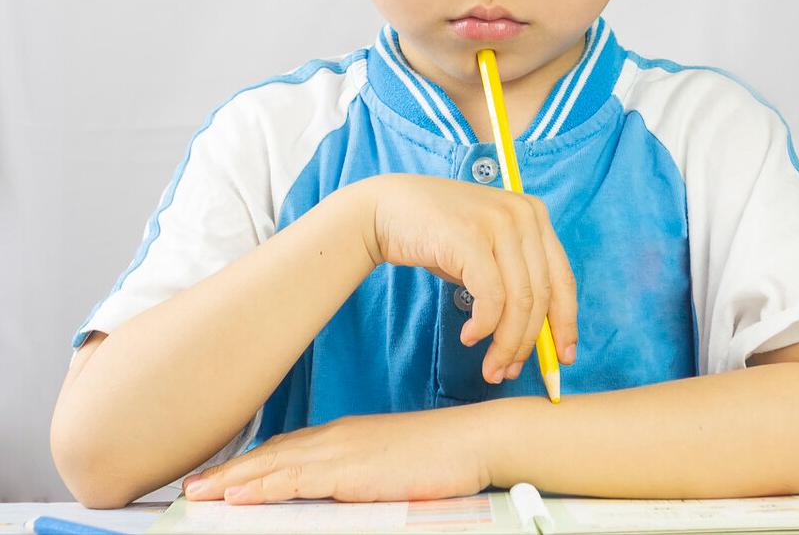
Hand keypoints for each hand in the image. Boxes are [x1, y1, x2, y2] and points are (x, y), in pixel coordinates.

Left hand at [181, 405, 490, 503]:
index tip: (224, 476)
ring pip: (274, 465)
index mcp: (345, 437)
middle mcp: (336, 438)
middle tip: (193, 485)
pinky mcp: (350, 468)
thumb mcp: (390, 467)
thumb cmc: (441, 457)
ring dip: (233, 479)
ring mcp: (341, 450)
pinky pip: (295, 479)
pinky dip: (262, 485)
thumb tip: (339, 491)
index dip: (252, 464)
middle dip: (230, 472)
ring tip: (200, 492)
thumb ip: (358, 475)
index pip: (287, 451)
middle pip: (271, 455)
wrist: (471, 441)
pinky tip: (237, 494)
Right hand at [360, 173, 578, 386]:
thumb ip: (515, 280)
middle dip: (528, 342)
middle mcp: (523, 213)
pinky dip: (484, 326)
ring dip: (506, 343)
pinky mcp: (472, 236)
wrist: (387, 210)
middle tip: (511, 371)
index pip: (562, 278)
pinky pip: (491, 297)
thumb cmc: (439, 237)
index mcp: (534, 213)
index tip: (562, 358)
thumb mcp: (488, 252)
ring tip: (491, 367)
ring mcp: (498, 221)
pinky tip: (469, 337)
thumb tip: (539, 338)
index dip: (565, 323)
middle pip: (542, 295)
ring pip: (519, 301)